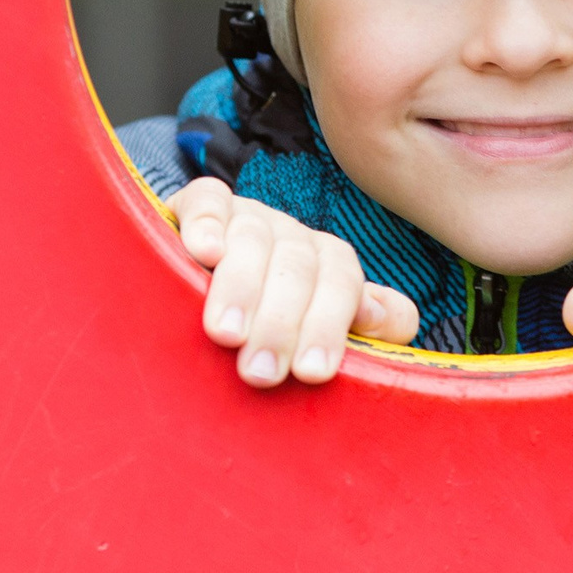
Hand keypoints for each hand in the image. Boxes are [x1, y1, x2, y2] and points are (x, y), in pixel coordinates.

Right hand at [169, 176, 420, 386]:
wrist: (194, 301)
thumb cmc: (265, 335)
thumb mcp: (315, 339)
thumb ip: (366, 329)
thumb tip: (377, 317)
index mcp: (327, 263)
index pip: (342, 282)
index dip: (329, 325)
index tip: (311, 373)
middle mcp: (290, 236)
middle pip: (297, 266)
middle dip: (280, 322)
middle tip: (260, 372)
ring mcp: (245, 216)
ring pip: (253, 239)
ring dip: (240, 288)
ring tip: (226, 335)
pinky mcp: (197, 202)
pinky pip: (208, 200)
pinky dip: (206, 224)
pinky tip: (204, 253)